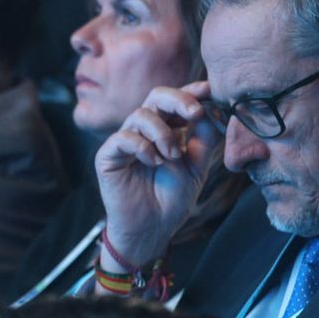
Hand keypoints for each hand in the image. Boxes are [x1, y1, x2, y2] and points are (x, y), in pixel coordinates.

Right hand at [95, 82, 222, 267]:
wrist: (153, 227)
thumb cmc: (172, 197)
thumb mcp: (197, 164)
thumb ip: (204, 136)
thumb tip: (210, 108)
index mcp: (167, 129)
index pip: (176, 99)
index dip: (192, 90)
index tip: (209, 91)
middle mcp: (145, 130)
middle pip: (157, 96)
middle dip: (178, 100)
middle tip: (195, 113)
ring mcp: (125, 141)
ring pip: (141, 115)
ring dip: (162, 133)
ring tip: (171, 157)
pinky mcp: (108, 155)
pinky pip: (123, 137)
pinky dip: (142, 147)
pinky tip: (153, 162)